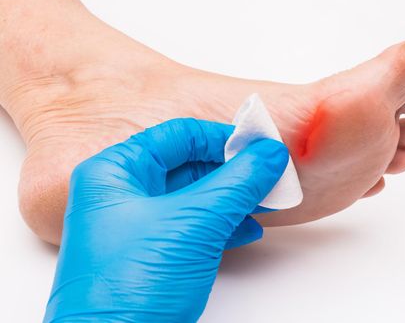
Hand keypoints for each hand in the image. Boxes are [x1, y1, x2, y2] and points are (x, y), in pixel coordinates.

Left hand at [44, 118, 287, 321]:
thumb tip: (269, 153)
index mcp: (116, 173)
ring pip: (195, 198)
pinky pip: (194, 227)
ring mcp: (137, 228)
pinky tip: (248, 230)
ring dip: (233, 198)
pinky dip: (224, 225)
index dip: (221, 138)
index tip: (259, 145)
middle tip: (269, 173)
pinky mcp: (153, 256)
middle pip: (188, 165)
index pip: (177, 136)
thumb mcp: (193, 224)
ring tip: (267, 200)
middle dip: (232, 171)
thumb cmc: (130, 287)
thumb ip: (236, 183)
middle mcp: (123, 196)